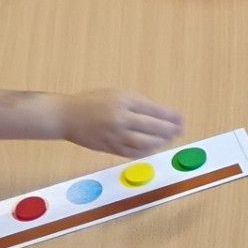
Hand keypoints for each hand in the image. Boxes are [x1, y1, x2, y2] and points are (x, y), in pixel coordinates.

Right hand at [56, 90, 182, 156]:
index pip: (153, 110)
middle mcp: (120, 118)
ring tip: (169, 140)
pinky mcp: (109, 148)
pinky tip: (152, 148)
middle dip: (169, 130)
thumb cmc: (93, 101)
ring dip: (160, 143)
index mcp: (124, 100)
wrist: (67, 116)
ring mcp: (115, 135)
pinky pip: (132, 153)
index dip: (170, 116)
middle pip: (152, 127)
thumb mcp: (116, 94)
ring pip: (144, 143)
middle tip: (179, 131)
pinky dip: (145, 152)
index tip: (181, 119)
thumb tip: (160, 116)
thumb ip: (136, 104)